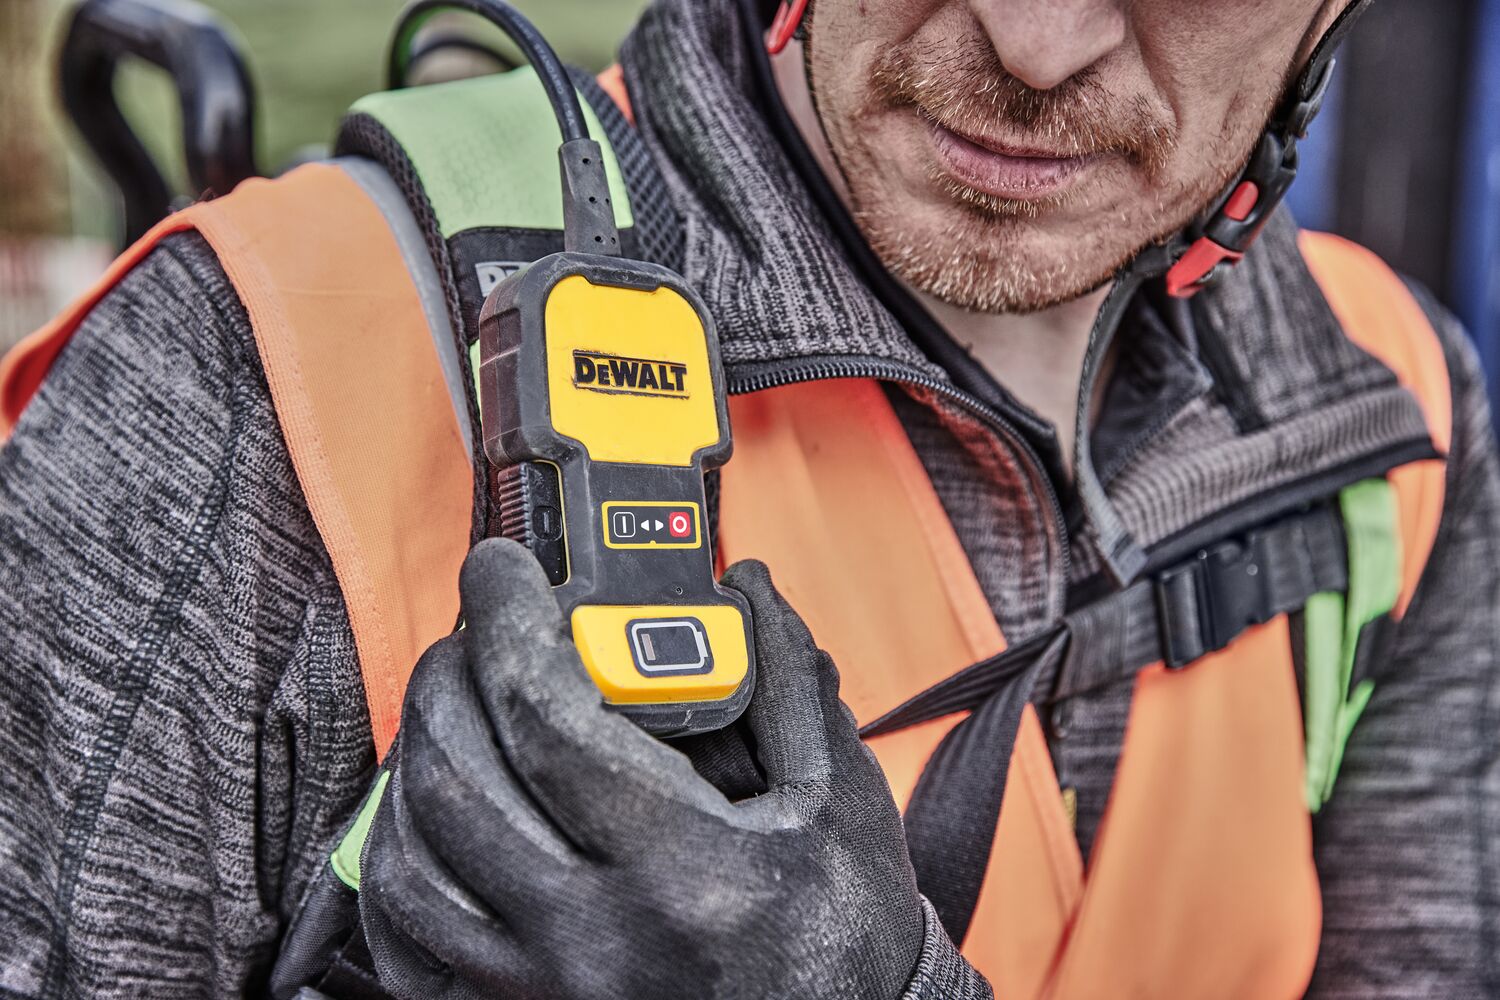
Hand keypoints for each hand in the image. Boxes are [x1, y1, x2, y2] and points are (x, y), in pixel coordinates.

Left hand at [356, 538, 925, 999]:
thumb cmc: (840, 931)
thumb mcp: (838, 799)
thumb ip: (785, 684)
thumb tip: (748, 588)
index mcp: (681, 869)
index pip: (547, 718)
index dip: (509, 622)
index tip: (502, 569)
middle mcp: (594, 935)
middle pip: (456, 777)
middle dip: (448, 677)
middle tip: (477, 632)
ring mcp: (543, 986)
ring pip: (411, 858)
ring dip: (414, 762)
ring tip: (454, 710)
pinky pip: (407, 940)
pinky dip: (398, 862)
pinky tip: (429, 814)